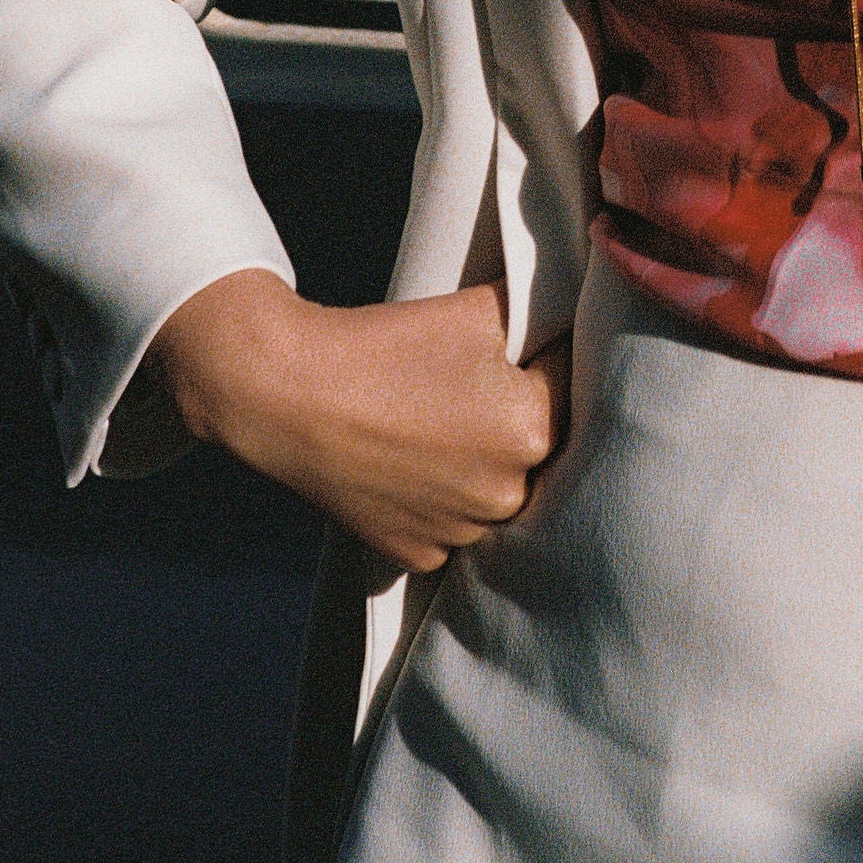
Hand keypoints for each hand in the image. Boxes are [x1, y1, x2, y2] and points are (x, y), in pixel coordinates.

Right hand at [146, 269, 570, 571]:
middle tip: (465, 385)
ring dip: (480, 464)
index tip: (510, 347)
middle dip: (513, 416)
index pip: (568, 383)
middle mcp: (506, 493)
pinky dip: (439, 500)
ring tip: (432, 421)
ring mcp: (460, 531)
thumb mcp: (477, 308)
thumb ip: (542, 313)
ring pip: (494, 491)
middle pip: (535, 446)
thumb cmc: (385, 345)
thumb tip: (576, 313)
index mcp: (532, 430)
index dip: (542, 357)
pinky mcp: (416, 554)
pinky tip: (410, 461)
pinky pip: (451, 526)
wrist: (286, 393)